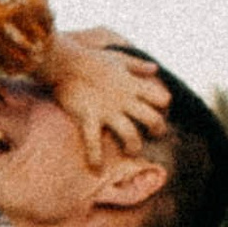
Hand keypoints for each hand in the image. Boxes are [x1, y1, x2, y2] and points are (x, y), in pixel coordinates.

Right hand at [45, 31, 170, 166]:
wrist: (64, 61)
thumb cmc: (91, 58)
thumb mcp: (118, 58)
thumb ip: (137, 65)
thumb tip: (155, 68)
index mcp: (132, 85)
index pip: (161, 98)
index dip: (164, 106)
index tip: (160, 110)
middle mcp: (124, 100)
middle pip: (152, 119)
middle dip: (157, 130)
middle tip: (154, 135)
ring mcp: (107, 111)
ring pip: (130, 135)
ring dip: (134, 147)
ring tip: (131, 150)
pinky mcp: (88, 117)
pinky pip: (93, 141)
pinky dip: (94, 157)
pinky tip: (96, 168)